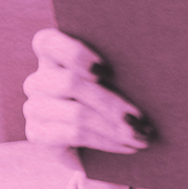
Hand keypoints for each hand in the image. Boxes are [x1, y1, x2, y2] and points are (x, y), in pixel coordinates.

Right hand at [23, 28, 153, 152]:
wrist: (92, 142)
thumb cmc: (112, 96)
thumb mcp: (114, 79)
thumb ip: (119, 69)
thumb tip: (152, 66)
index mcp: (54, 54)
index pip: (48, 42)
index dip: (74, 54)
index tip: (105, 70)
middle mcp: (39, 79)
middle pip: (69, 83)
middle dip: (109, 102)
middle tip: (141, 118)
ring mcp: (34, 108)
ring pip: (76, 114)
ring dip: (114, 127)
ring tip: (141, 135)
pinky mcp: (38, 134)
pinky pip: (75, 135)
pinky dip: (107, 141)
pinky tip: (128, 146)